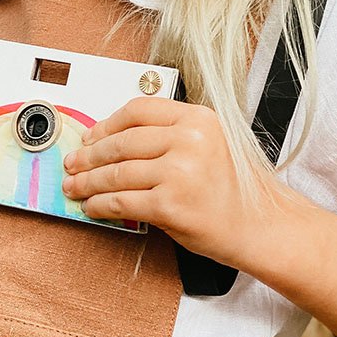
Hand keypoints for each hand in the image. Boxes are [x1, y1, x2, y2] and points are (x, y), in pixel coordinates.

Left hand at [61, 96, 277, 265]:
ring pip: (117, 173)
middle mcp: (189, 141)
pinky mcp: (170, 206)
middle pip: (122, 142)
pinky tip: (92, 206)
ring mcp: (179, 173)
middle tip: (74, 163)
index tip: (90, 136)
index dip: (106, 124)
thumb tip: (111, 140)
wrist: (262, 226)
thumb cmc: (234, 188)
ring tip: (75, 186)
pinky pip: (122, 202)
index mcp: (197, 119)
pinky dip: (101, 204)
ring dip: (89, 182)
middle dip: (90, 155)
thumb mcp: (209, 142)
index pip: (138, 110)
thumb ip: (169, 134)